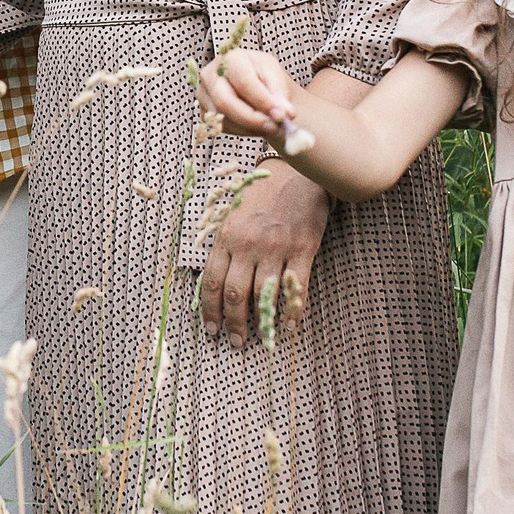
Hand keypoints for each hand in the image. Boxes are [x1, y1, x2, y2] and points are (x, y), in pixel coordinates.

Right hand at [199, 50, 306, 147]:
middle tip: (275, 127)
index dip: (262, 101)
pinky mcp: (204, 112)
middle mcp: (210, 75)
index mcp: (230, 58)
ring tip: (271, 126)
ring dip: (251, 127)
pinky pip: (224, 128)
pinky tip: (257, 125)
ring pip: (224, 119)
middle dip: (252, 119)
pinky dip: (245, 131)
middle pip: (225, 102)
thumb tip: (284, 113)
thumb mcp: (275, 75)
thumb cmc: (263, 74)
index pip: (243, 82)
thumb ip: (280, 94)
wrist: (251, 80)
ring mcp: (204, 95)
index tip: (281, 115)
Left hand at [200, 161, 329, 347]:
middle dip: (233, 323)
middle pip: (235, 294)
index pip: (212, 282)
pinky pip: (296, 289)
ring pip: (264, 296)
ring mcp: (276, 248)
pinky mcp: (303, 250)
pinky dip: (292, 312)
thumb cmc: (261, 194)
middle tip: (234, 342)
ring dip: (261, 323)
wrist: (297, 172)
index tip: (211, 329)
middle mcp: (249, 244)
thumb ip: (222, 244)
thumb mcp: (232, 213)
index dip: (210, 310)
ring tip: (260, 340)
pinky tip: (289, 326)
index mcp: (227, 236)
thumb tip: (212, 281)